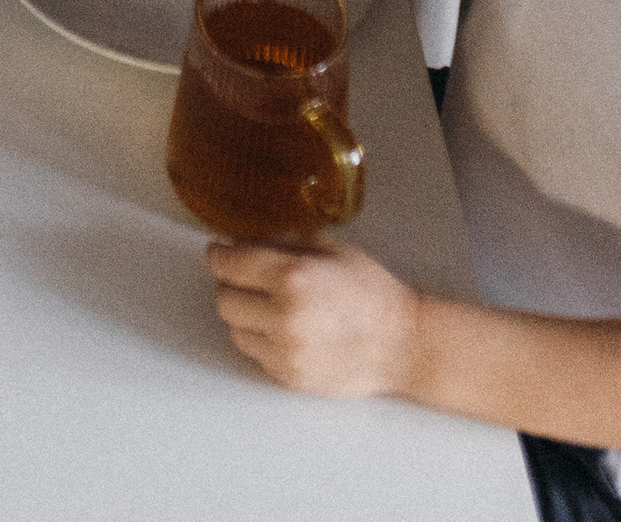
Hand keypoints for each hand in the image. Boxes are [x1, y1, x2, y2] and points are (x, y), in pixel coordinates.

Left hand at [209, 241, 423, 399]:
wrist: (402, 345)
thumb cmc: (370, 290)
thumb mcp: (328, 248)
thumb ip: (280, 241)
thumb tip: (239, 242)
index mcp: (291, 277)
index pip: (229, 265)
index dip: (219, 255)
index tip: (218, 252)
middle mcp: (283, 317)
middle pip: (224, 300)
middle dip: (230, 285)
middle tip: (246, 278)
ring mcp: (286, 353)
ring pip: (235, 331)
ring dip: (243, 315)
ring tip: (267, 305)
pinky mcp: (290, 378)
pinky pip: (255, 355)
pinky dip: (260, 340)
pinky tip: (282, 329)